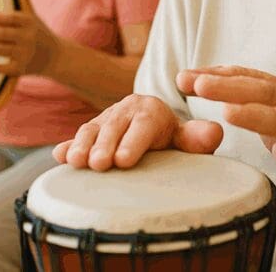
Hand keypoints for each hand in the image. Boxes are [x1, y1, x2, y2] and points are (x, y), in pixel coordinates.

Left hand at [0, 0, 54, 76]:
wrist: (55, 56)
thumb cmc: (37, 29)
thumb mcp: (30, 10)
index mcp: (29, 22)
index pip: (14, 19)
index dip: (1, 19)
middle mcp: (28, 38)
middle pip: (5, 36)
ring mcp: (25, 54)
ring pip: (2, 51)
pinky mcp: (21, 69)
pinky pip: (6, 69)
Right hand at [52, 93, 222, 170]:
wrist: (150, 131)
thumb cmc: (170, 140)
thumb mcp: (184, 138)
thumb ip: (196, 138)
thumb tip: (216, 133)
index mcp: (151, 110)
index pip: (143, 124)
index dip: (132, 141)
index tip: (123, 161)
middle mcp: (125, 111)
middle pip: (113, 127)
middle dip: (104, 146)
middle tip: (100, 165)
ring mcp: (104, 121)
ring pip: (91, 131)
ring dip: (82, 146)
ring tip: (76, 162)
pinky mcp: (88, 133)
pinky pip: (75, 139)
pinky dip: (66, 147)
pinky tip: (59, 157)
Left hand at [180, 65, 275, 216]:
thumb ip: (264, 121)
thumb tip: (236, 112)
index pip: (247, 78)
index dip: (216, 74)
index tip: (185, 76)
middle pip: (250, 80)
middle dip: (214, 77)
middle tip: (183, 77)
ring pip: (263, 94)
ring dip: (229, 89)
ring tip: (200, 87)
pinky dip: (254, 116)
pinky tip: (229, 114)